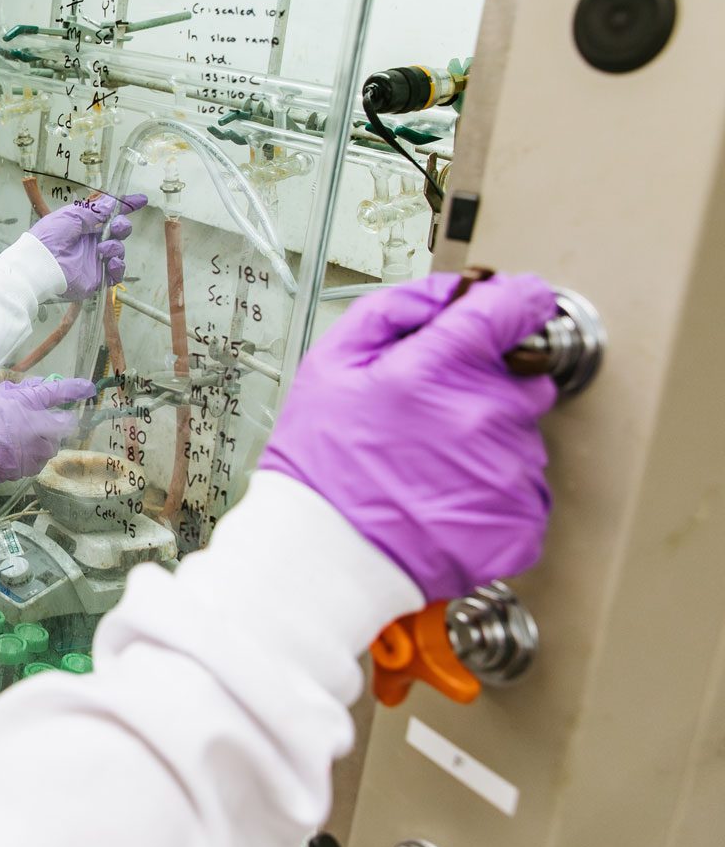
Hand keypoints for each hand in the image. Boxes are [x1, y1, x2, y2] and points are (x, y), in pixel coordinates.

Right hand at [0, 376, 96, 484]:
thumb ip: (16, 390)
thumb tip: (37, 387)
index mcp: (26, 405)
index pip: (59, 393)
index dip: (76, 389)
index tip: (88, 388)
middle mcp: (34, 431)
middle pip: (63, 429)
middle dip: (57, 423)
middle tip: (43, 419)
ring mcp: (26, 455)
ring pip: (49, 450)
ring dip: (42, 442)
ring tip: (22, 437)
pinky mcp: (16, 472)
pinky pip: (30, 464)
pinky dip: (26, 456)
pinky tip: (9, 451)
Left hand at [34, 194, 147, 300]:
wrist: (42, 263)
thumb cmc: (51, 236)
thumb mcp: (73, 215)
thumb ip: (95, 209)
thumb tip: (113, 201)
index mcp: (86, 225)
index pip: (110, 215)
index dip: (126, 207)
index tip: (141, 200)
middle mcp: (93, 242)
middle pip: (119, 232)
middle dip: (123, 226)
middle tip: (116, 227)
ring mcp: (96, 260)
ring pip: (120, 250)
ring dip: (116, 246)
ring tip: (103, 248)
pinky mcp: (98, 277)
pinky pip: (117, 273)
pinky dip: (117, 267)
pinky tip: (110, 262)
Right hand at [260, 272, 558, 599]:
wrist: (324, 554)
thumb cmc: (321, 465)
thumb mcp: (329, 364)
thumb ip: (392, 311)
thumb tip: (448, 291)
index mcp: (435, 370)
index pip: (512, 308)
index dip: (516, 300)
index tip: (516, 302)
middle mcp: (482, 416)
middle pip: (525, 377)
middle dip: (491, 384)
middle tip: (438, 412)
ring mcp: (508, 471)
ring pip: (523, 435)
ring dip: (489, 439)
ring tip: (432, 461)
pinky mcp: (521, 519)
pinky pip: (526, 487)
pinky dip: (493, 488)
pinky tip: (447, 494)